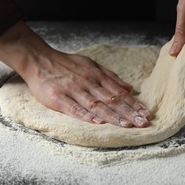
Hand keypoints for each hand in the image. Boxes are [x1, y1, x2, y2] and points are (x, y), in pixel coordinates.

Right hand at [0, 22, 149, 127]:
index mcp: (96, 75)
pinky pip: (73, 108)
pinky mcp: (58, 97)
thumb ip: (110, 77)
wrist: (39, 59)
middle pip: (111, 99)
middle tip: (142, 122)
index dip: (133, 104)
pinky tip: (97, 122)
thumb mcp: (91, 65)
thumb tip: (130, 88)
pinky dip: (85, 115)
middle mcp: (88, 82)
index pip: (119, 92)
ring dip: (113, 116)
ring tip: (127, 125)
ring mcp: (73, 90)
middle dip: (128, 112)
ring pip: (96, 105)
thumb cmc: (67, 64)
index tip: (145, 114)